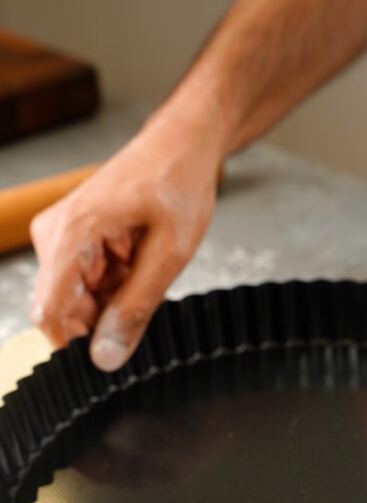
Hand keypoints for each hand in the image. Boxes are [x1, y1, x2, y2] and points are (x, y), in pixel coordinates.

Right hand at [30, 110, 221, 371]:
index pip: (48, 312)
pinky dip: (116, 289)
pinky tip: (140, 267)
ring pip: (78, 303)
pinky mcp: (72, 244)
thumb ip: (136, 307)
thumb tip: (105, 358)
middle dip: (104, 321)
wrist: (182, 145)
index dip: (76, 346)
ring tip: (147, 272)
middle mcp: (54, 235)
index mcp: (72, 233)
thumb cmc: (178, 182)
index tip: (110, 358)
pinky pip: (87, 287)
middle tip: (147, 301)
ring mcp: (60, 239)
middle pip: (64, 311)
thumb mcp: (170, 253)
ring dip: (114, 303)